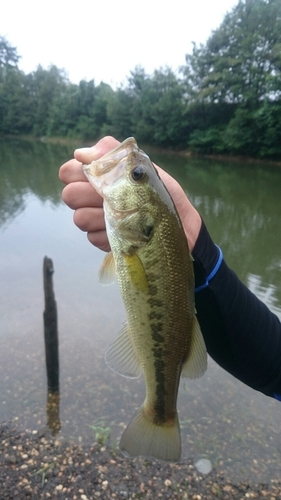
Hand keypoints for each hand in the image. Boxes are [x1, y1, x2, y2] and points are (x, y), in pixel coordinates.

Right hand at [59, 136, 201, 251]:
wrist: (180, 221)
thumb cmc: (159, 192)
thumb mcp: (140, 166)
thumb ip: (111, 153)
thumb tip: (80, 153)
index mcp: (99, 177)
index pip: (68, 171)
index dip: (76, 172)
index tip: (95, 176)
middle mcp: (93, 198)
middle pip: (69, 196)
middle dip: (87, 194)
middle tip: (109, 195)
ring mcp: (97, 221)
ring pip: (79, 218)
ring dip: (100, 215)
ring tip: (123, 213)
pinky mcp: (103, 240)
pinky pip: (93, 237)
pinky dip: (109, 233)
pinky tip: (126, 230)